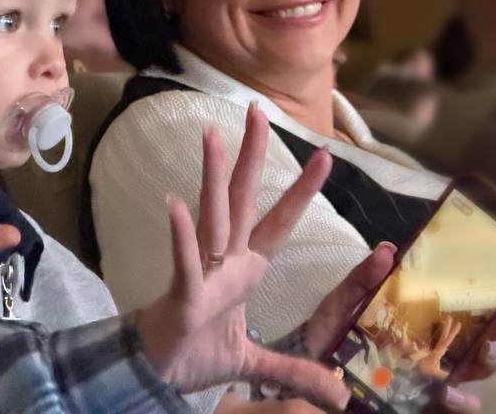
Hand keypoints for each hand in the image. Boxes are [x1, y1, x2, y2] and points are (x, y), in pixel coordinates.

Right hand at [134, 102, 348, 408]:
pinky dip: (181, 235)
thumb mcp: (257, 364)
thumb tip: (337, 394)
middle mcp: (225, 260)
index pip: (278, 222)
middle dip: (252, 156)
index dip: (300, 191)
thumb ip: (296, 372)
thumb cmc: (198, 354)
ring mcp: (203, 272)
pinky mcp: (184, 295)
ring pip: (212, 217)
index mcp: (245, 268)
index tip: (323, 156)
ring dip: (213, 177)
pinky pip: (184, 260)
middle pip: (242, 199)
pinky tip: (176, 204)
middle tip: (257, 111)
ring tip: (213, 136)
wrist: (158, 375)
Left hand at [293, 234, 495, 412]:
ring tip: (481, 360)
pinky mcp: (410, 402)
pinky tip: (451, 393)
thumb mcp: (342, 300)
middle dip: (491, 344)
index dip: (485, 313)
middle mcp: (423, 354)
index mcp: (412, 325)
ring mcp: (419, 382)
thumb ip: (362, 278)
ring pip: (465, 380)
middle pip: (470, 351)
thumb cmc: (327, 331)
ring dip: (478, 371)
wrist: (302, 367)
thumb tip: (389, 248)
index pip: (456, 318)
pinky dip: (455, 400)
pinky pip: (441, 406)